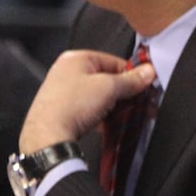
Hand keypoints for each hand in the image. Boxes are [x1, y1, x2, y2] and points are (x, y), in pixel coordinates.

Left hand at [17, 49, 155, 154]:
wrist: (48, 137)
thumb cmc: (70, 106)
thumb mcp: (109, 88)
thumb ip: (131, 80)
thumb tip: (147, 72)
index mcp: (76, 58)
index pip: (113, 61)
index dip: (131, 74)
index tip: (144, 85)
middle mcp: (67, 73)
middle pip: (106, 79)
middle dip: (125, 93)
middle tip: (140, 103)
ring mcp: (64, 93)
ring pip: (98, 97)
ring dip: (115, 107)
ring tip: (128, 116)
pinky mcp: (63, 112)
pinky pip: (89, 111)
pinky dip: (102, 116)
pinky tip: (110, 125)